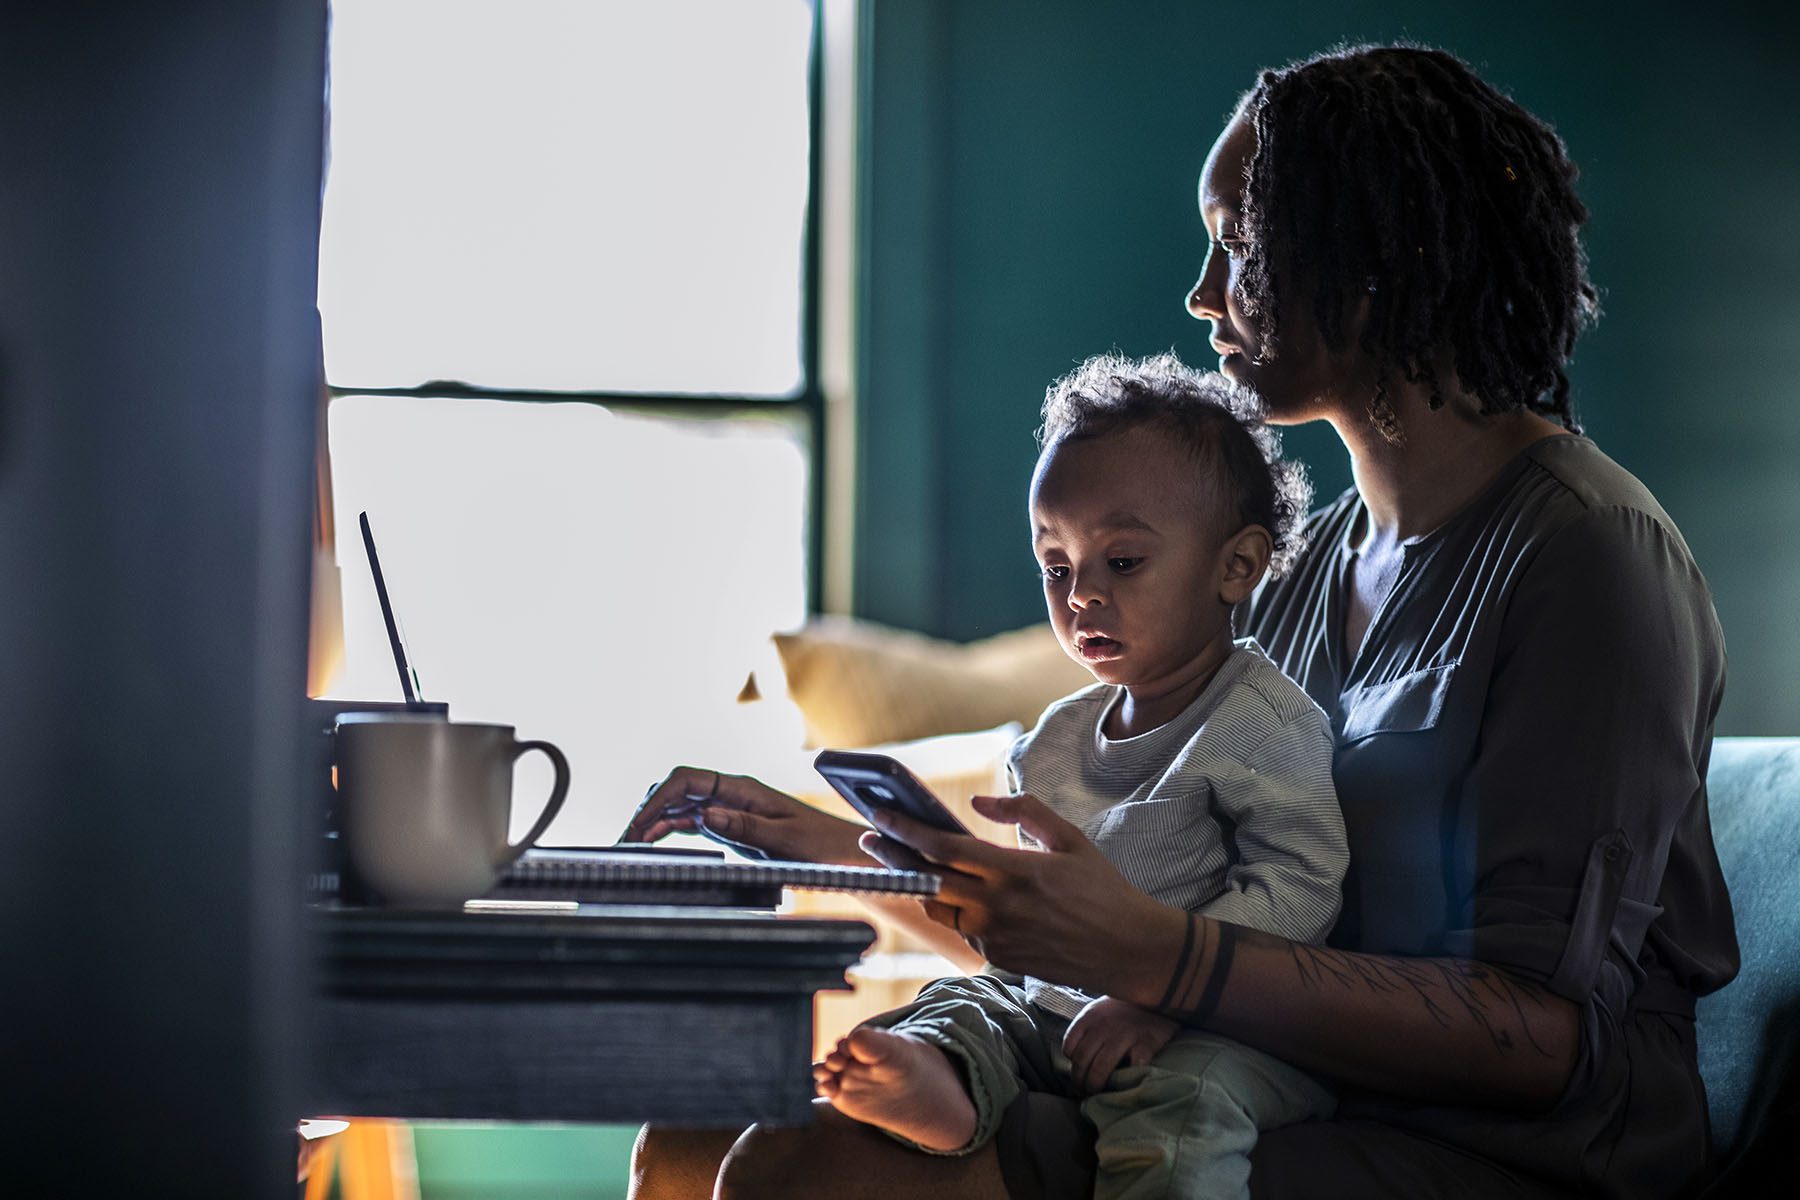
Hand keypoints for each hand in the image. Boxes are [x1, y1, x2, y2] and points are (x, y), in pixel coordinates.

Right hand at [622, 765, 862, 863]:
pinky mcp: (732, 826)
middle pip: (678, 789)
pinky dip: (670, 830)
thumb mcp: (786, 841)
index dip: (659, 798)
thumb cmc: (823, 846)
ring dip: (654, 821)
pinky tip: (653, 841)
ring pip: (681, 806)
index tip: (640, 824)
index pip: (689, 780)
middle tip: (624, 838)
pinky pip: (693, 822)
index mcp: (745, 789)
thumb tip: (706, 814)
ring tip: (628, 843)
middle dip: (648, 808)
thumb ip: (745, 827)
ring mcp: (731, 809)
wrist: (848, 854)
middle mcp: (734, 794)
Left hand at [856, 792, 1185, 1001]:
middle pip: (927, 879)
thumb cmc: (1103, 888)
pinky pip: (964, 928)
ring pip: (939, 908)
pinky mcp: (999, 957)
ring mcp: (995, 936)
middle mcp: (997, 906)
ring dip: (920, 886)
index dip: (905, 831)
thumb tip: (981, 801)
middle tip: (871, 840)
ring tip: (906, 865)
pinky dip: (955, 909)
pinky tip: (954, 894)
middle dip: (894, 857)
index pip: (942, 847)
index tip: (879, 816)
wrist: (1128, 950)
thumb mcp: (1070, 838)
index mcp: (1013, 870)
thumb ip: (1024, 811)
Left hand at [1062, 995, 1179, 1093]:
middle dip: (1080, 1080)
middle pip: (1083, 1060)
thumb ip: (1087, 1028)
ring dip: (1096, 1084)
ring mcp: (1125, 1034)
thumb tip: (1073, 1055)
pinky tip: (1124, 1081)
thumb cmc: (1124, 1008)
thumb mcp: (1100, 1009)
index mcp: (1090, 1017)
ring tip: (1096, 1093)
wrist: (1157, 995)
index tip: (1077, 1072)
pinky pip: (1133, 1066)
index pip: (1070, 1047)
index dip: (1071, 1064)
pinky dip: (1127, 1077)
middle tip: (1083, 1090)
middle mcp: (1104, 1026)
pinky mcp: (1146, 1043)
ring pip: (1102, 1067)